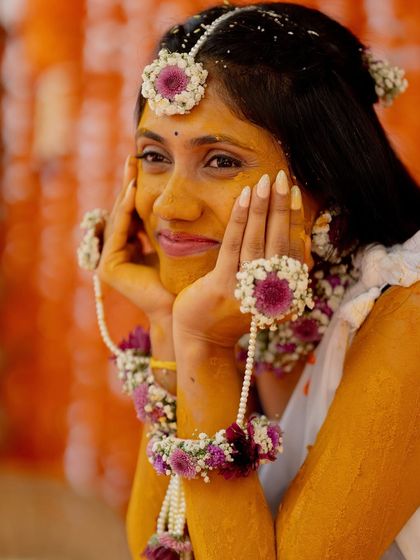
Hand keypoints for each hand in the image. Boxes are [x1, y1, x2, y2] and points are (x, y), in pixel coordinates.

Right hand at [98, 155, 174, 324]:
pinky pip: (118, 232)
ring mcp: (110, 261)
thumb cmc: (183, 278)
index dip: (136, 189)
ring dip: (125, 192)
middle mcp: (118, 253)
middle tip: (133, 157)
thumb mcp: (172, 242)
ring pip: (119, 218)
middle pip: (123, 212)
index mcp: (132, 248)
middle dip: (128, 184)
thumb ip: (165, 223)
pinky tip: (132, 191)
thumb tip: (176, 195)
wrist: (179, 307)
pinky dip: (125, 211)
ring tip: (132, 167)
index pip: (133, 213)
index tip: (143, 164)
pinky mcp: (109, 267)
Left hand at [173, 170, 312, 347]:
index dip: (296, 220)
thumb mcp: (263, 294)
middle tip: (283, 179)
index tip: (295, 193)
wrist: (202, 339)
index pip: (294, 250)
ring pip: (259, 242)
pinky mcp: (225, 287)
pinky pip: (234, 247)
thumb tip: (298, 237)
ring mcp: (249, 291)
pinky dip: (241, 220)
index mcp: (286, 295)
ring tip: (265, 183)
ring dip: (263, 209)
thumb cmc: (231, 311)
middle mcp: (272, 294)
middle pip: (281, 243)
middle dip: (283, 208)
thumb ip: (280, 271)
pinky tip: (244, 198)